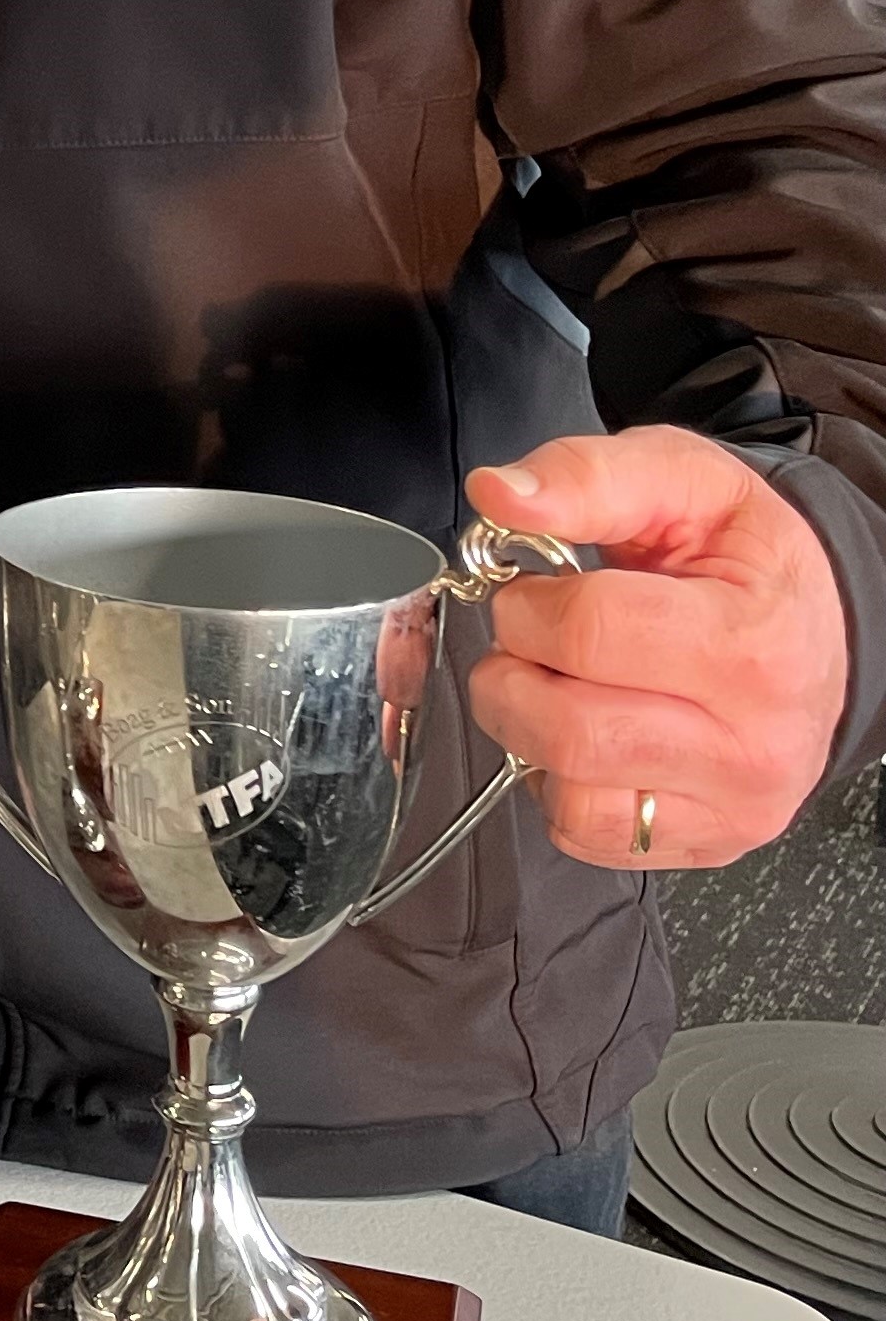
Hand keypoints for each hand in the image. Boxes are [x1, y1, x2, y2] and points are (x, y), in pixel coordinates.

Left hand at [465, 429, 849, 871]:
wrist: (820, 630)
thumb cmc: (748, 560)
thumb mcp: (684, 481)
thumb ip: (588, 476)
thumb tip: (500, 494)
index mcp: (752, 645)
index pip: (588, 634)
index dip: (528, 604)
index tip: (533, 590)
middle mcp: (751, 745)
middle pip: (568, 728)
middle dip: (513, 674)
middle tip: (530, 642)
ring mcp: (731, 806)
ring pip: (570, 796)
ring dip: (528, 734)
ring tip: (555, 684)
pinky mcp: (705, 844)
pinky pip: (586, 835)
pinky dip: (557, 785)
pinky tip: (585, 734)